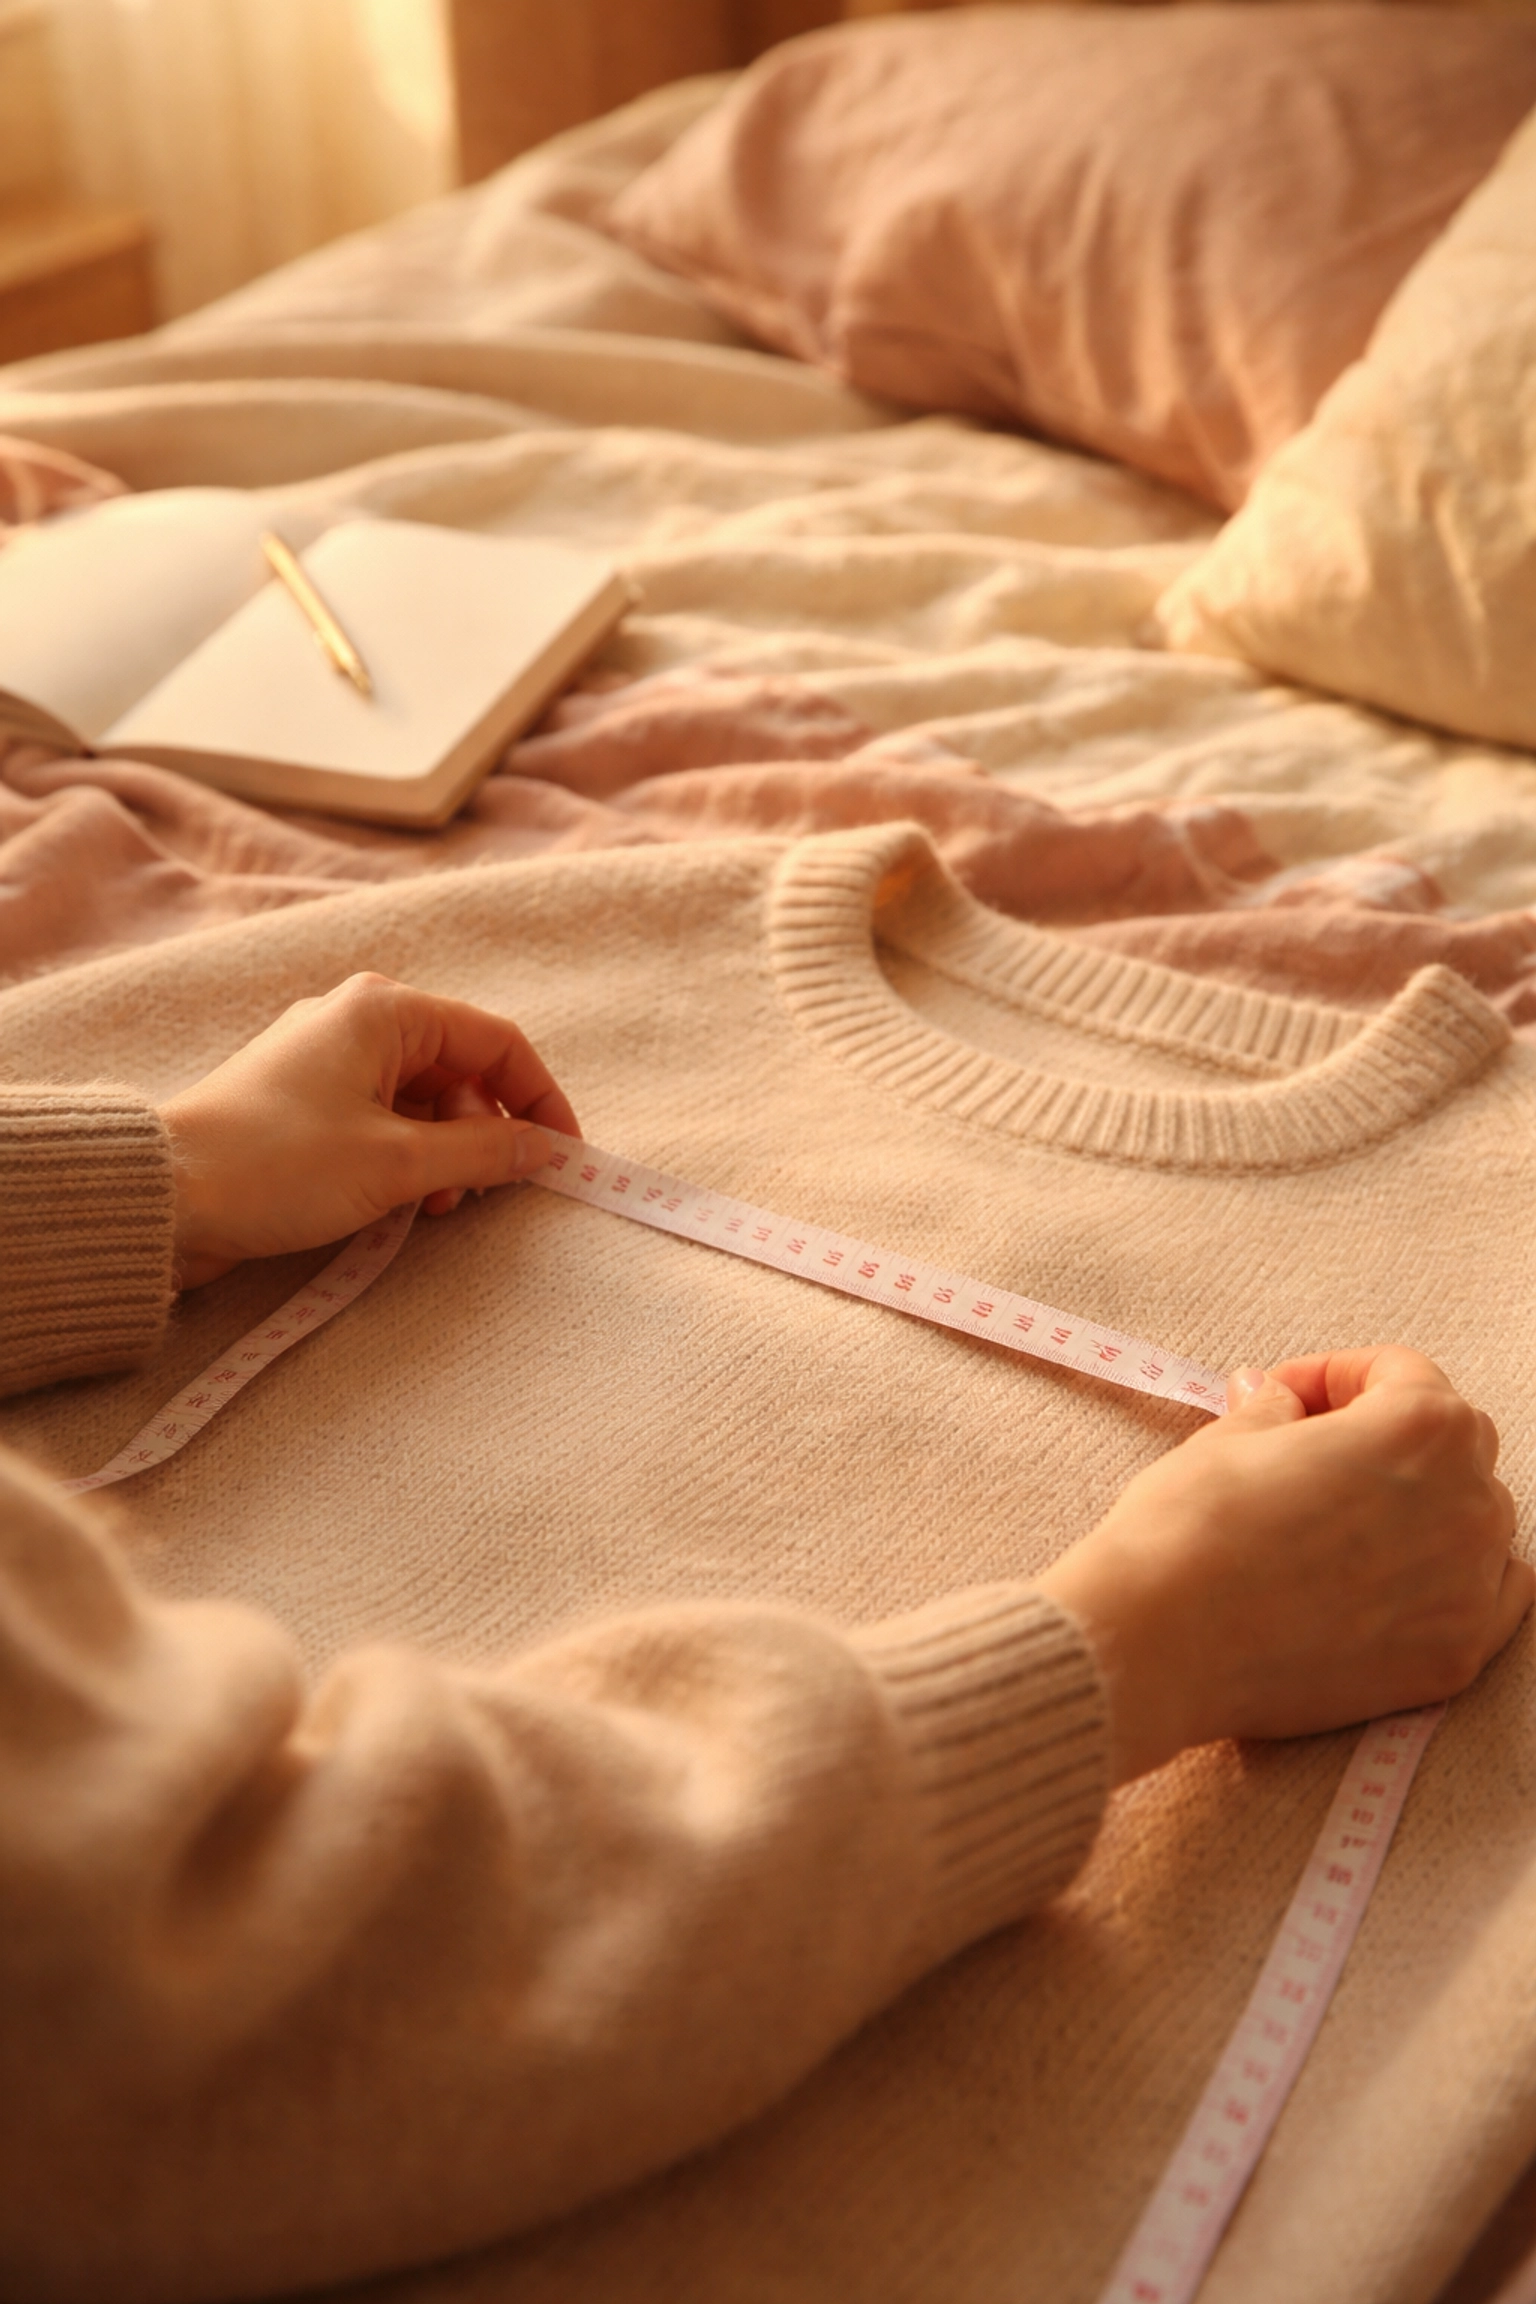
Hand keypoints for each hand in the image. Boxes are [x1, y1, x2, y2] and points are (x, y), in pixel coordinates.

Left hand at [159, 973, 578, 1286]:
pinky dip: (406, 1162)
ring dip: (445, 1157)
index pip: (496, 1042)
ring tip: (436, 1209)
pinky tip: (400, 1206)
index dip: (540, 1099)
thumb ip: (482, 1152)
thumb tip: (543, 1149)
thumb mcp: (398, 1164)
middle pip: (460, 1072)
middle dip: (485, 1135)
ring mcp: (328, 1062)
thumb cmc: (276, 1165)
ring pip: (423, 1102)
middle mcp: (357, 1021)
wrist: (165, 1197)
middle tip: (488, 1194)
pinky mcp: (305, 1104)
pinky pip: (383, 1123)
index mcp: (384, 1011)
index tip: (564, 1154)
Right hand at [1038, 1348, 1531, 1784]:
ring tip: (1343, 1520)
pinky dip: (1457, 1575)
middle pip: (1453, 1441)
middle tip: (1307, 1451)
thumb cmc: (1190, 1528)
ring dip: (1424, 1502)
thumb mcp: (1229, 1438)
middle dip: (1385, 1433)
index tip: (1282, 1397)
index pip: (1400, 1373)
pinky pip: (1492, 1596)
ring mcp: (1470, 1587)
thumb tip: (1280, 1404)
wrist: (1163, 1643)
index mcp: (1420, 1427)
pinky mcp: (1455, 1657)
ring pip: (1477, 1518)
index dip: (1331, 1375)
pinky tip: (1395, 1575)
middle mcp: (1469, 1502)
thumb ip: (1277, 1411)